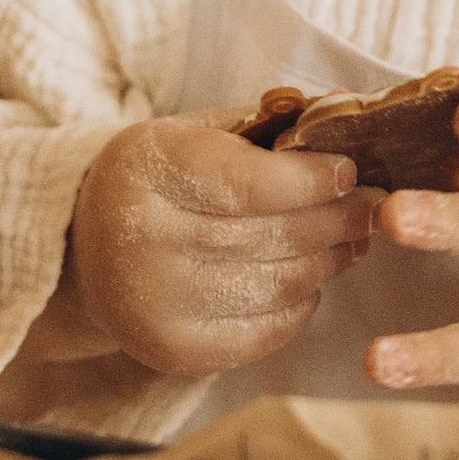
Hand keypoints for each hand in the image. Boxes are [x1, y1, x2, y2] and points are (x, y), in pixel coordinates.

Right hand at [54, 113, 372, 377]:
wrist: (87, 254)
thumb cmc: (157, 181)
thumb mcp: (191, 134)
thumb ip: (264, 124)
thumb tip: (345, 107)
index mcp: (144, 174)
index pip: (245, 184)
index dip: (309, 181)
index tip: (349, 172)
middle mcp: (141, 244)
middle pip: (271, 237)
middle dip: (335, 221)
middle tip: (371, 206)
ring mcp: (156, 306)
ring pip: (277, 285)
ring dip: (328, 261)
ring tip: (353, 239)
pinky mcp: (175, 352)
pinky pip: (266, 330)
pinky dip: (302, 303)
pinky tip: (313, 277)